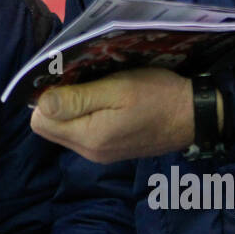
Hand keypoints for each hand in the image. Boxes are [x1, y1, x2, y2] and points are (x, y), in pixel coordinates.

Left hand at [31, 68, 217, 163]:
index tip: (65, 79)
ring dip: (74, 108)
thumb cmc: (158, 95)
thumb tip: (40, 104)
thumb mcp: (117, 89)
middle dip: (59, 103)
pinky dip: (88, 115)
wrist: (195, 116)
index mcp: (88, 138)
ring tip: (97, 87)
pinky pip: (84, 132)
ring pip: (67, 129)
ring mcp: (100, 154)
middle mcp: (89, 152)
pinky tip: (106, 100)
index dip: (46, 98)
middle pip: (51, 127)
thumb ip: (78, 99)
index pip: (40, 122)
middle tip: (82, 80)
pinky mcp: (111, 150)